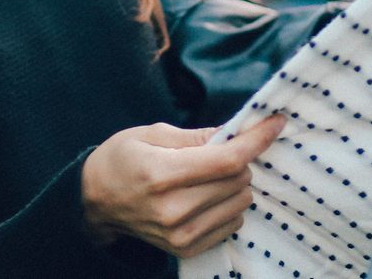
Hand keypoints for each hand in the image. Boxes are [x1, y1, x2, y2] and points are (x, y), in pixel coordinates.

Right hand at [79, 114, 285, 257]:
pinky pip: (232, 223)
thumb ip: (196, 136)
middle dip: (238, 159)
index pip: (227, 160)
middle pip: (238, 180)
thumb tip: (236, 132)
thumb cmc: (122, 160)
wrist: (95, 202)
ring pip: (240, 202)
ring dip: (235, 184)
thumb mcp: (151, 134)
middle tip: (219, 151)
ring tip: (208, 176)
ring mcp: (180, 234)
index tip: (275, 122)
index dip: (257, 139)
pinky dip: (228, 205)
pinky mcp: (186, 248)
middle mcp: (173, 210)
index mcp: (161, 174)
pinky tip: (206, 197)